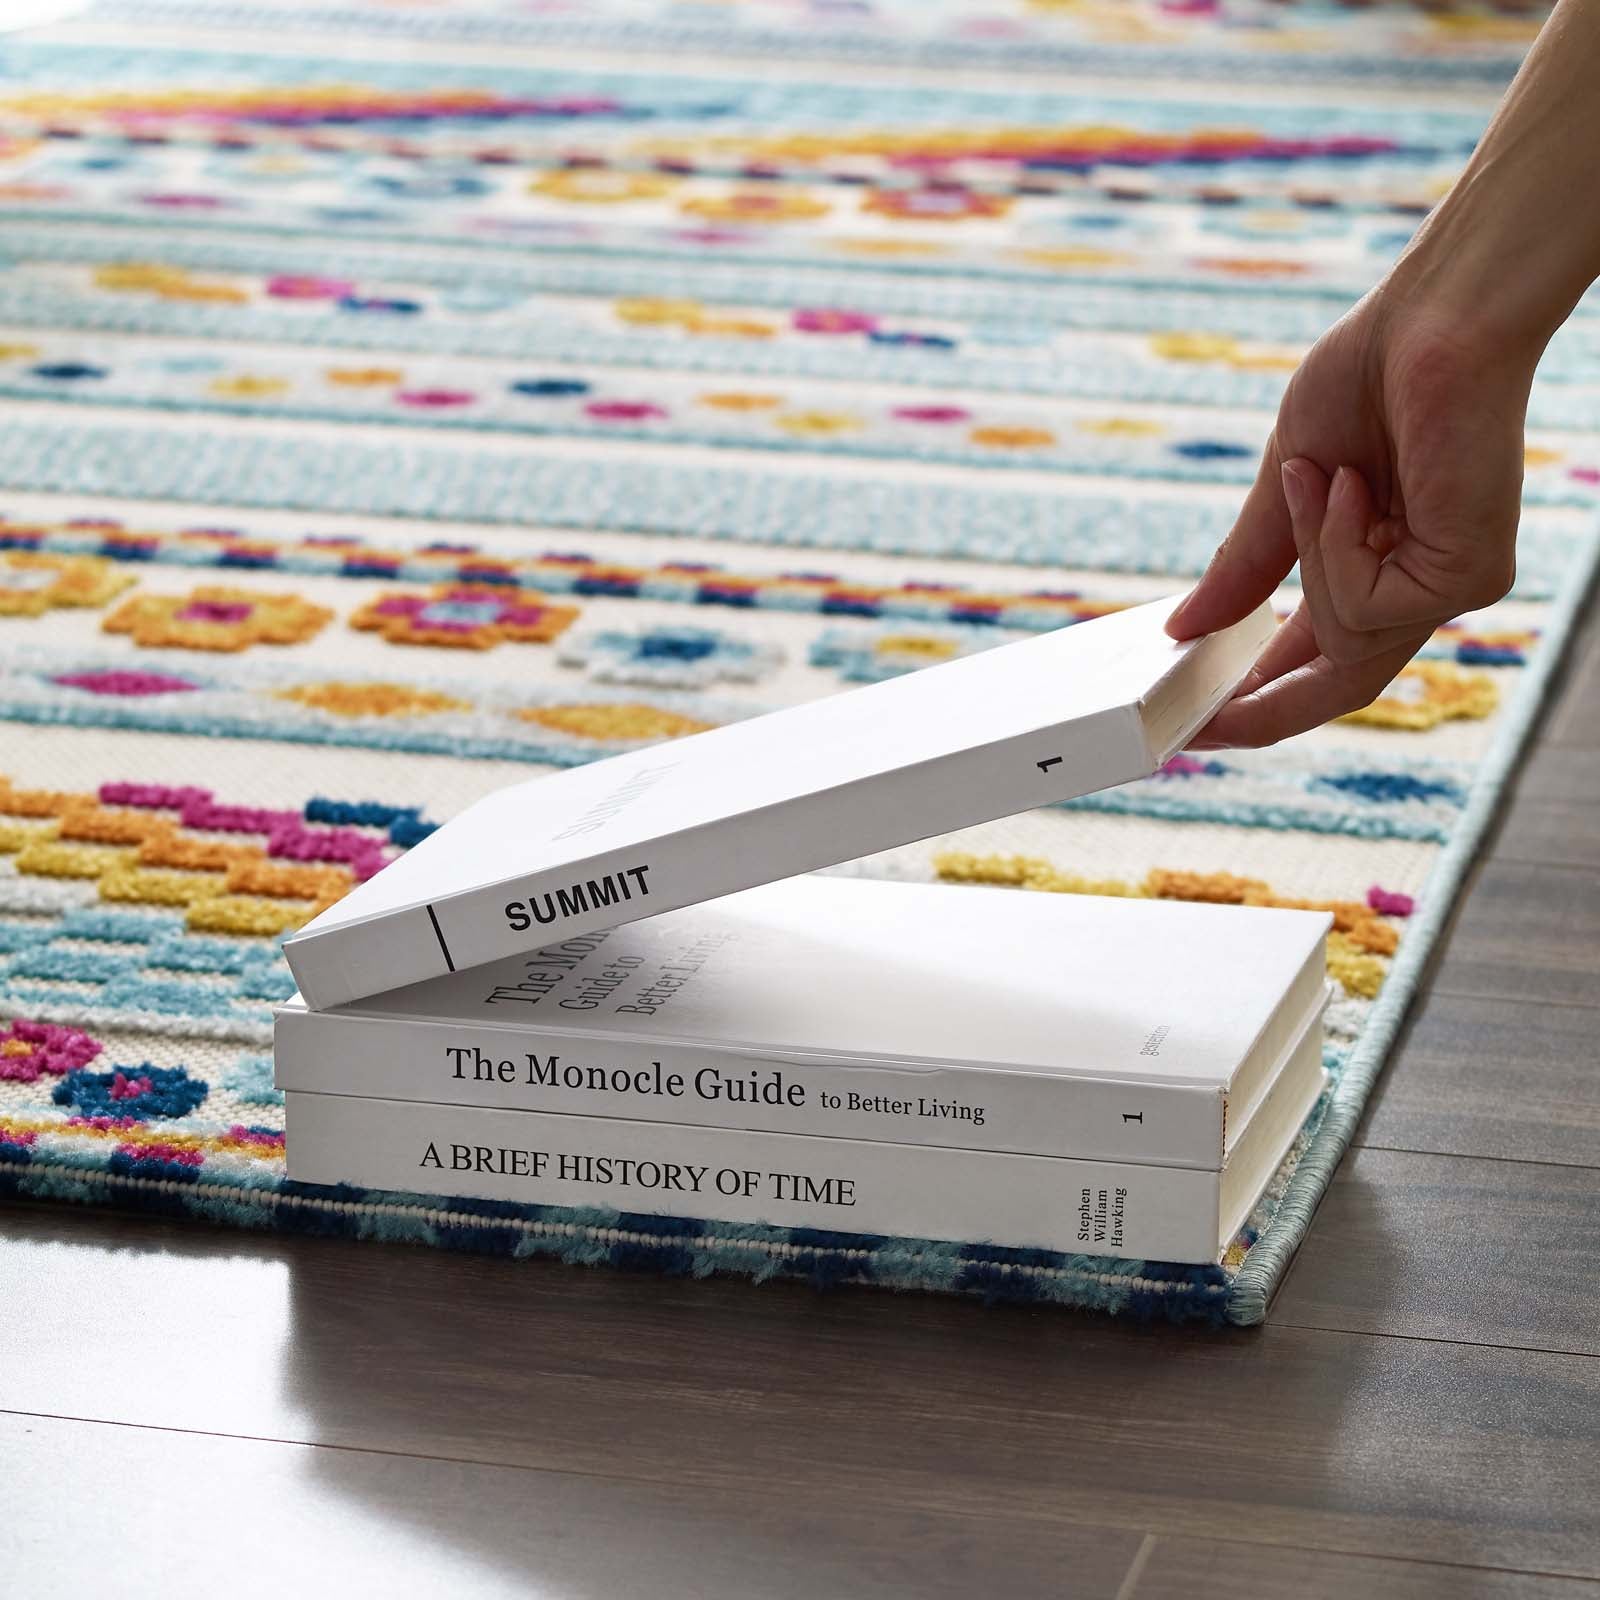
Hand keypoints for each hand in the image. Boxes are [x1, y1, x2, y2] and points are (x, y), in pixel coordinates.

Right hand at [1166, 287, 1534, 747]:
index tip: (1195, 723)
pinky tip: (1353, 483)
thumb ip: (1244, 566)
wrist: (1433, 319)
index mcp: (1371, 568)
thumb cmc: (1367, 377)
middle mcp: (1417, 587)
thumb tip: (1184, 630)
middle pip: (1338, 688)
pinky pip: (1364, 607)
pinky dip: (1336, 545)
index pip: (1315, 659)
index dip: (1255, 697)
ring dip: (1306, 553)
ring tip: (1321, 473)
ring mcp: (1449, 586)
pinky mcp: (1470, 577)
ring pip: (1342, 640)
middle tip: (1195, 727)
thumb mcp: (1281, 486)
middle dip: (1261, 709)